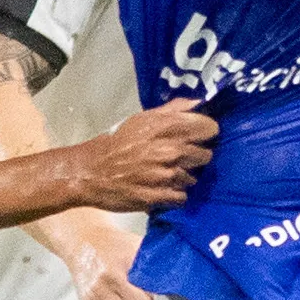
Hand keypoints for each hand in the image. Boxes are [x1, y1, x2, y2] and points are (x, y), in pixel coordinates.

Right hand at [58, 220, 156, 299]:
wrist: (83, 241)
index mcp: (125, 261)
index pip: (152, 291)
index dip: (161, 297)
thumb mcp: (137, 245)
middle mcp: (109, 278)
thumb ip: (155, 262)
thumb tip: (177, 281)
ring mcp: (97, 293)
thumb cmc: (113, 244)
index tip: (162, 295)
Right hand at [73, 98, 214, 211]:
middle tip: (178, 158)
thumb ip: (172, 110)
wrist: (91, 171)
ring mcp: (166, 176)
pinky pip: (181, 197)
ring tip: (165, 174)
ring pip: (193, 177)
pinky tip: (161, 188)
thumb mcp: (141, 119)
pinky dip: (174, 194)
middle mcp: (170, 150)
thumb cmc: (116, 143)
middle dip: (195, 156)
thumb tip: (198, 102)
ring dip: (183, 177)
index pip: (209, 128)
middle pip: (205, 155)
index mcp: (166, 127)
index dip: (205, 132)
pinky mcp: (159, 197)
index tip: (198, 136)